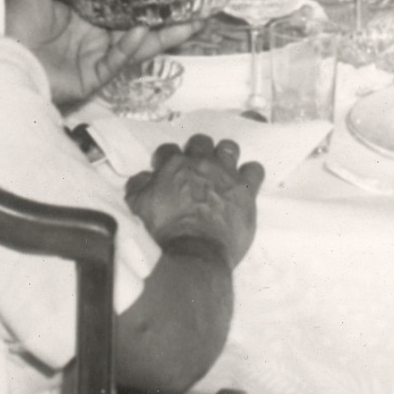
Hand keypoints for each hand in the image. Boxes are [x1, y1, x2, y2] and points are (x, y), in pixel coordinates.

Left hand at [5, 0, 206, 106]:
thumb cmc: (12, 20)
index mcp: (82, 14)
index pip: (122, 3)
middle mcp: (94, 35)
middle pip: (139, 24)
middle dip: (168, 17)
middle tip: (197, 5)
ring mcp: (96, 56)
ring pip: (138, 44)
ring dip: (165, 34)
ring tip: (192, 21)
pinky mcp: (93, 77)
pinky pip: (118, 60)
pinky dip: (132, 46)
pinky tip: (146, 30)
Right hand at [125, 132, 262, 269]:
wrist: (194, 252)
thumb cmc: (164, 231)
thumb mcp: (137, 207)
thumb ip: (138, 186)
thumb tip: (143, 177)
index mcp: (174, 165)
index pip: (168, 149)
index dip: (165, 159)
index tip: (164, 170)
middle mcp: (202, 163)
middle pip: (200, 141)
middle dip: (196, 151)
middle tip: (194, 170)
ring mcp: (226, 175)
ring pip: (229, 147)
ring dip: (224, 155)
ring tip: (221, 170)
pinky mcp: (246, 190)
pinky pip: (255, 170)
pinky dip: (250, 174)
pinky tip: (245, 184)